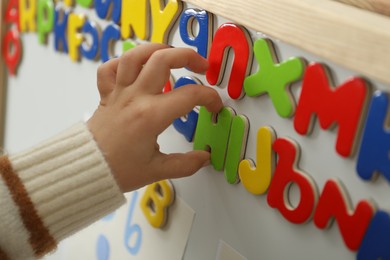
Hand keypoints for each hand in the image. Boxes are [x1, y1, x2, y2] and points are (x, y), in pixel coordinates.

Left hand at [87, 43, 222, 191]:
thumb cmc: (119, 170)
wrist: (86, 169)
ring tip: (172, 55)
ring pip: (136, 55)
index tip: (214, 106)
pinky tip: (137, 68)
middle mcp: (135, 97)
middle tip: (202, 67)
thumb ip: (186, 164)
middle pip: (163, 59)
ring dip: (158, 49)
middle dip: (188, 56)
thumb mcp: (157, 170)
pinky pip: (110, 67)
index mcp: (151, 116)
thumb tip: (205, 158)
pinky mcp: (106, 93)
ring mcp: (119, 92)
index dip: (209, 97)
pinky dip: (124, 62)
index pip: (190, 95)